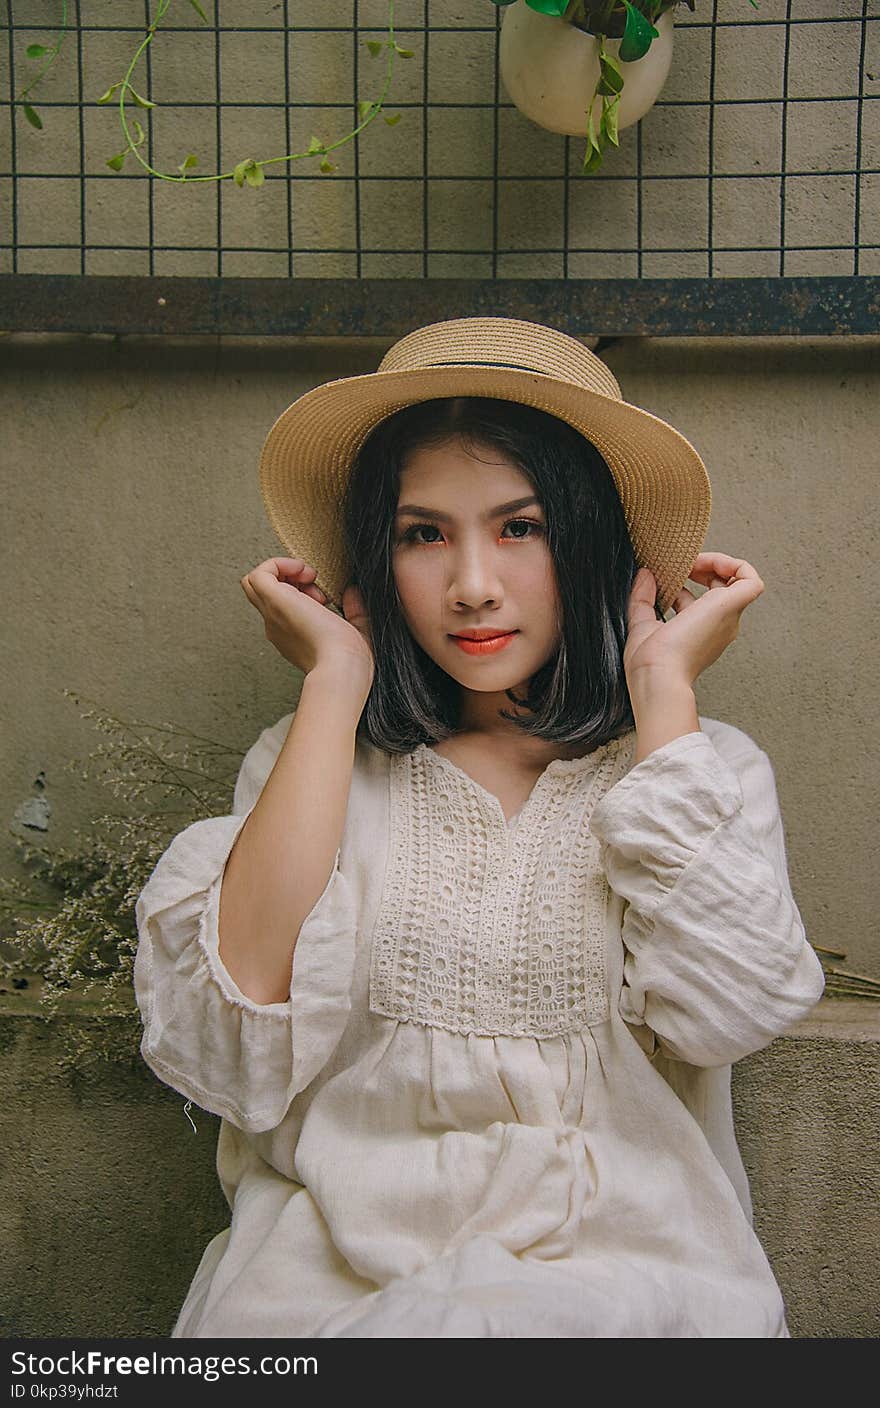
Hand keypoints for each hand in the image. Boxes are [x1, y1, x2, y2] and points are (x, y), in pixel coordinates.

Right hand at [240, 558, 373, 686]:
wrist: (341, 668)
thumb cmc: (349, 660)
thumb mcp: (356, 630)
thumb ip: (355, 611)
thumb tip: (352, 593)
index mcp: (292, 635)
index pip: (282, 605)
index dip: (300, 591)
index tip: (324, 597)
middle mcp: (277, 625)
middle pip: (261, 593)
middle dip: (285, 578)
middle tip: (312, 584)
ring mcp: (273, 614)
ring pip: (254, 581)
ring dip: (281, 570)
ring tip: (307, 577)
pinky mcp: (274, 601)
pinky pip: (260, 573)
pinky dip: (279, 563)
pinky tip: (302, 570)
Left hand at [624, 553, 764, 689]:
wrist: (659, 677)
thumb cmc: (651, 665)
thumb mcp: (642, 625)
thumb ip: (643, 599)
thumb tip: (645, 575)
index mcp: (699, 635)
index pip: (698, 600)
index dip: (684, 582)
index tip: (664, 576)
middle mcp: (719, 627)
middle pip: (719, 587)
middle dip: (701, 568)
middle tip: (678, 564)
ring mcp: (727, 618)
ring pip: (736, 581)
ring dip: (715, 563)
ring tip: (691, 560)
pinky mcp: (730, 608)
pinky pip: (751, 580)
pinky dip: (736, 564)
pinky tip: (709, 560)